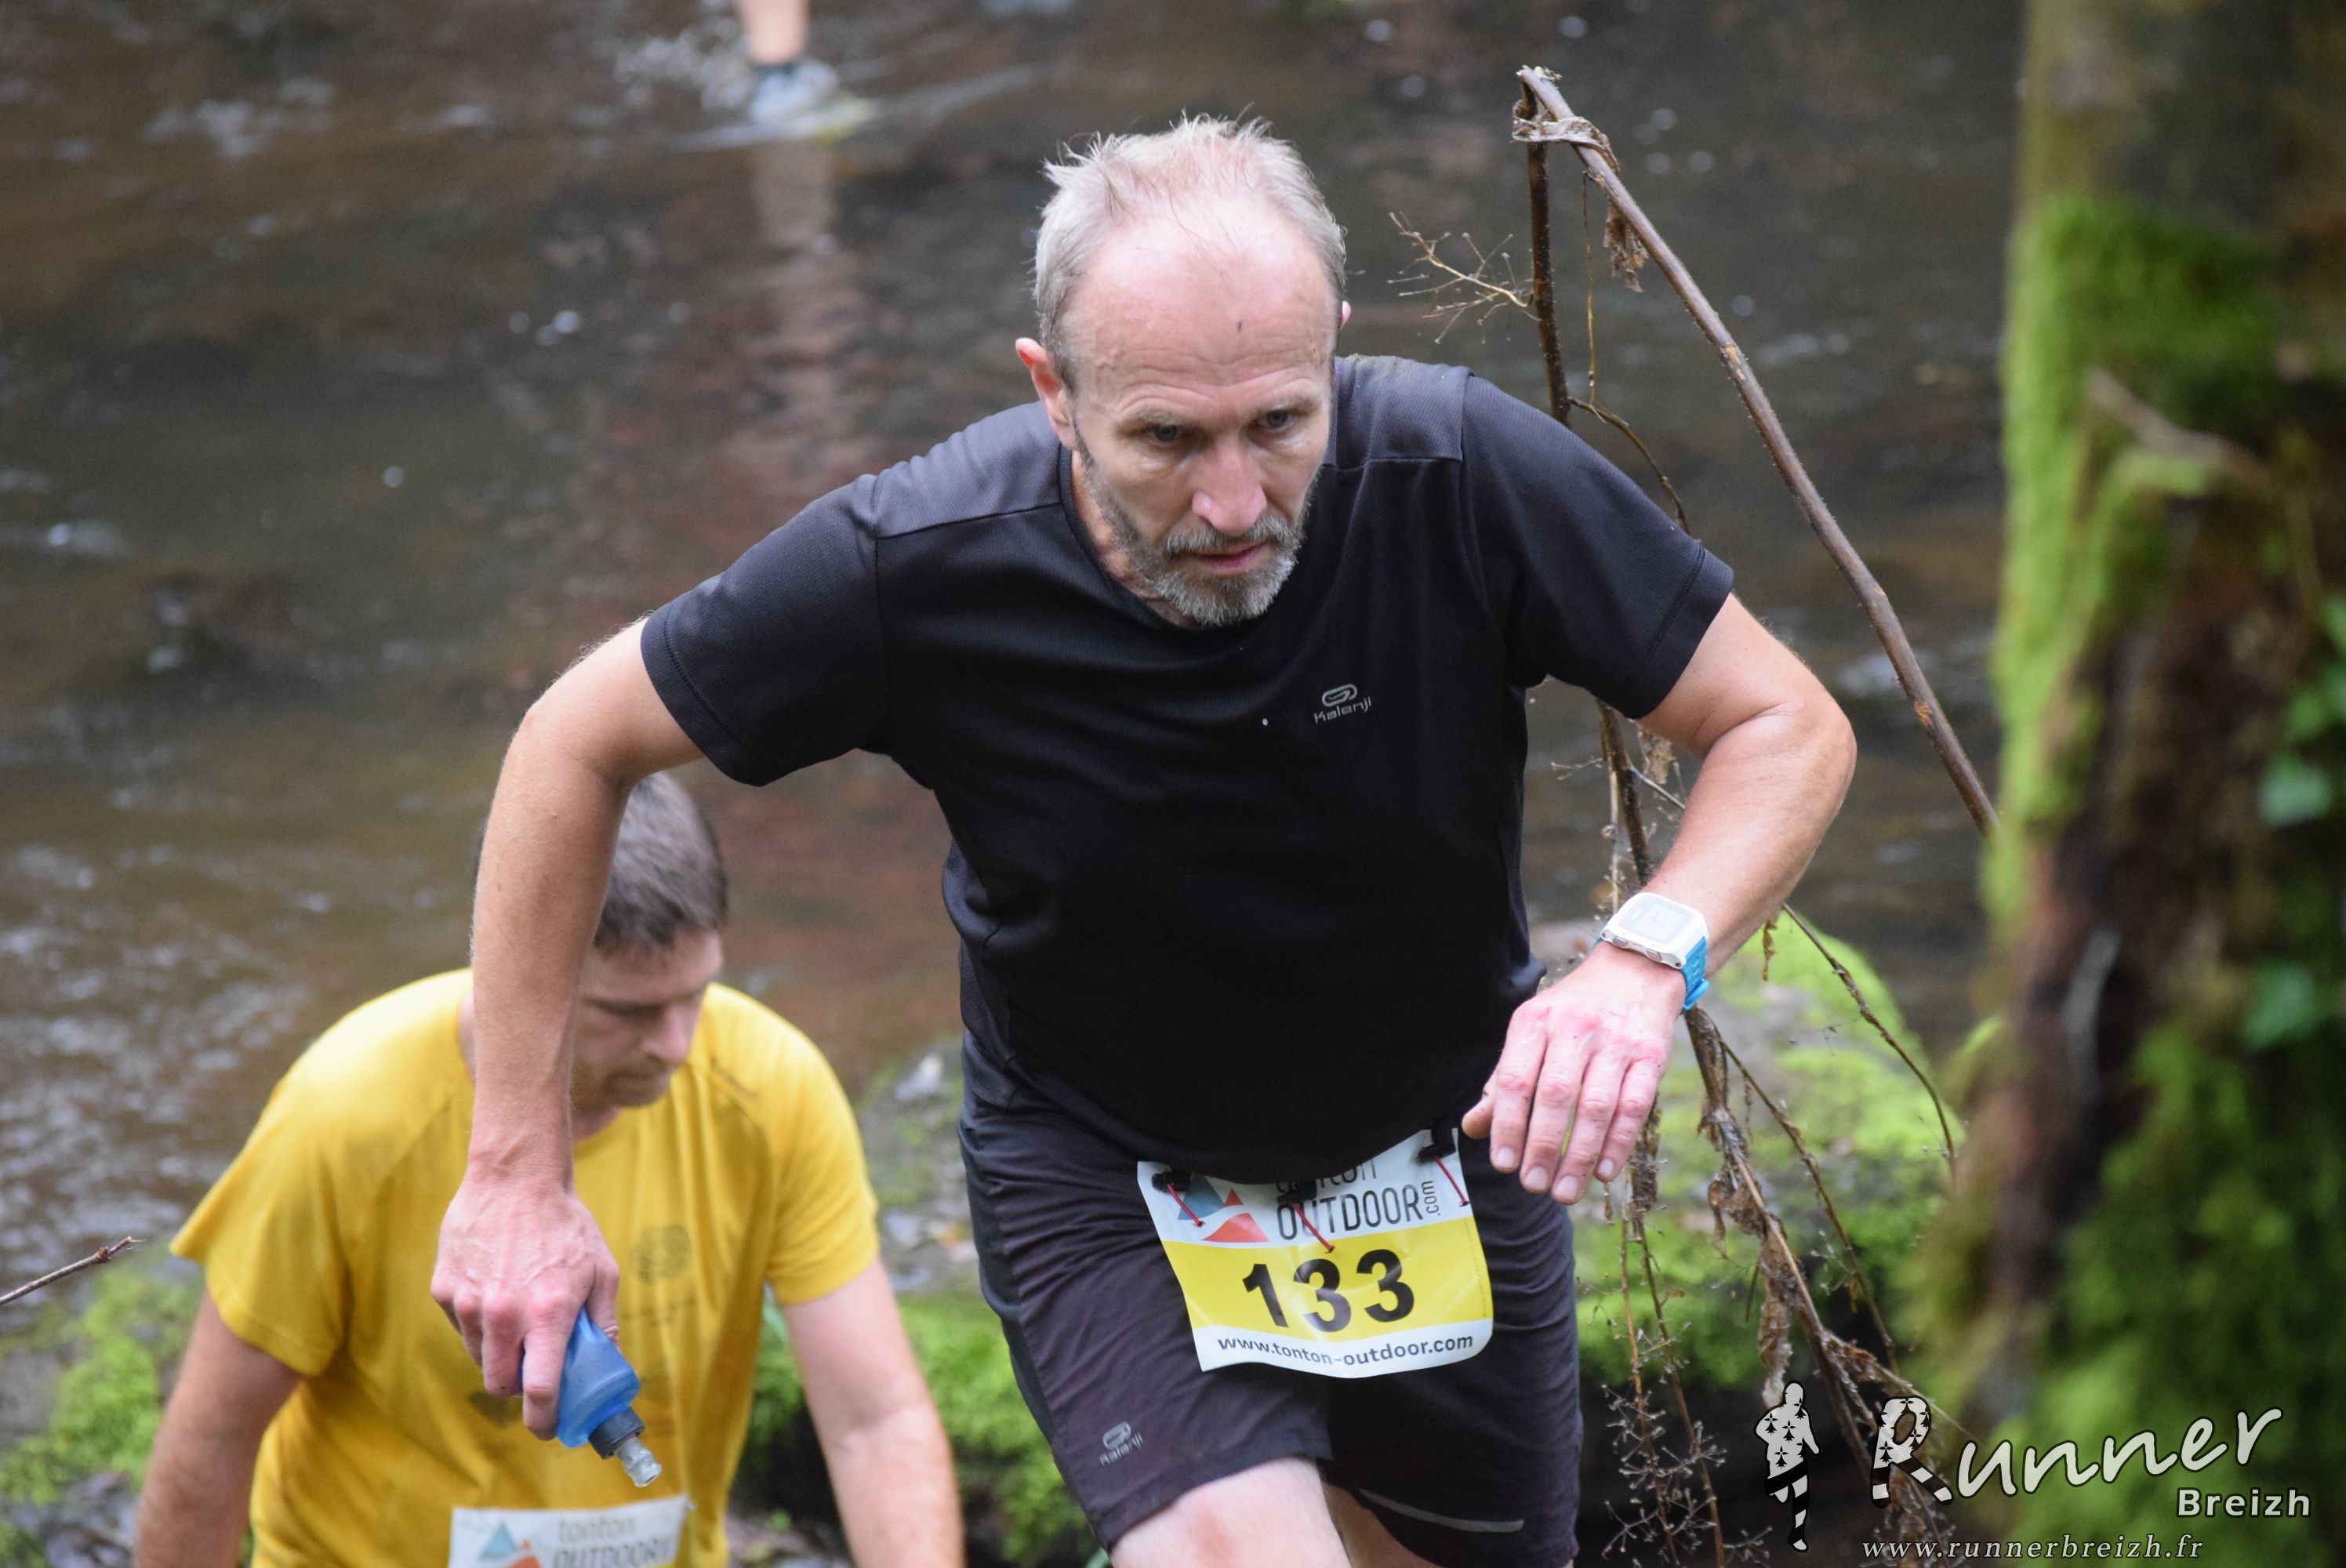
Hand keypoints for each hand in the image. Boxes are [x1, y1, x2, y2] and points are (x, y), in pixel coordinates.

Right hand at [431, 1169, 619, 1437]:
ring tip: (518, 1314)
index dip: (544, 1419)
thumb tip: (608, 1368)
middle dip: (519, 1386)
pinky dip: (478, 1323)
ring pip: (479, 1357)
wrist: (515, 1178)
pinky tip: (495, 1289)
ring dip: (498, 1352)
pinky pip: (461, 1327)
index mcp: (549, 1312)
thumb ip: (602, 1325)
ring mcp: (469, 1303)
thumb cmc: (565, 1225)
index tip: (549, 1428)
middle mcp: (505, 1313)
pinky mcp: (445, 1290)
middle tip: (534, 1367)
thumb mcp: (601, 1271)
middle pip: (501, 1384)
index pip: (540, 1390)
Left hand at [1462, 941, 1684, 1202]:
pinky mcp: (1651, 1055)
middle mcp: (1575, 1029)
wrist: (1636, 969)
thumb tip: (1474, 1128)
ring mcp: (1616, 1042)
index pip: (1516, 1079)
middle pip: (1556, 1096)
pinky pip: (1634, 1105)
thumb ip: (1503, 1080)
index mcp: (1535, 1022)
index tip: (1503, 1164)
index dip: (1507, 1124)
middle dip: (1543, 1146)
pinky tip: (1604, 1172)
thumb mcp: (1531, 1031)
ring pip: (1597, 1106)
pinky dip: (1618, 1143)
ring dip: (1580, 1155)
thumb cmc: (1573, 1010)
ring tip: (1564, 1191)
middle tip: (1533, 1185)